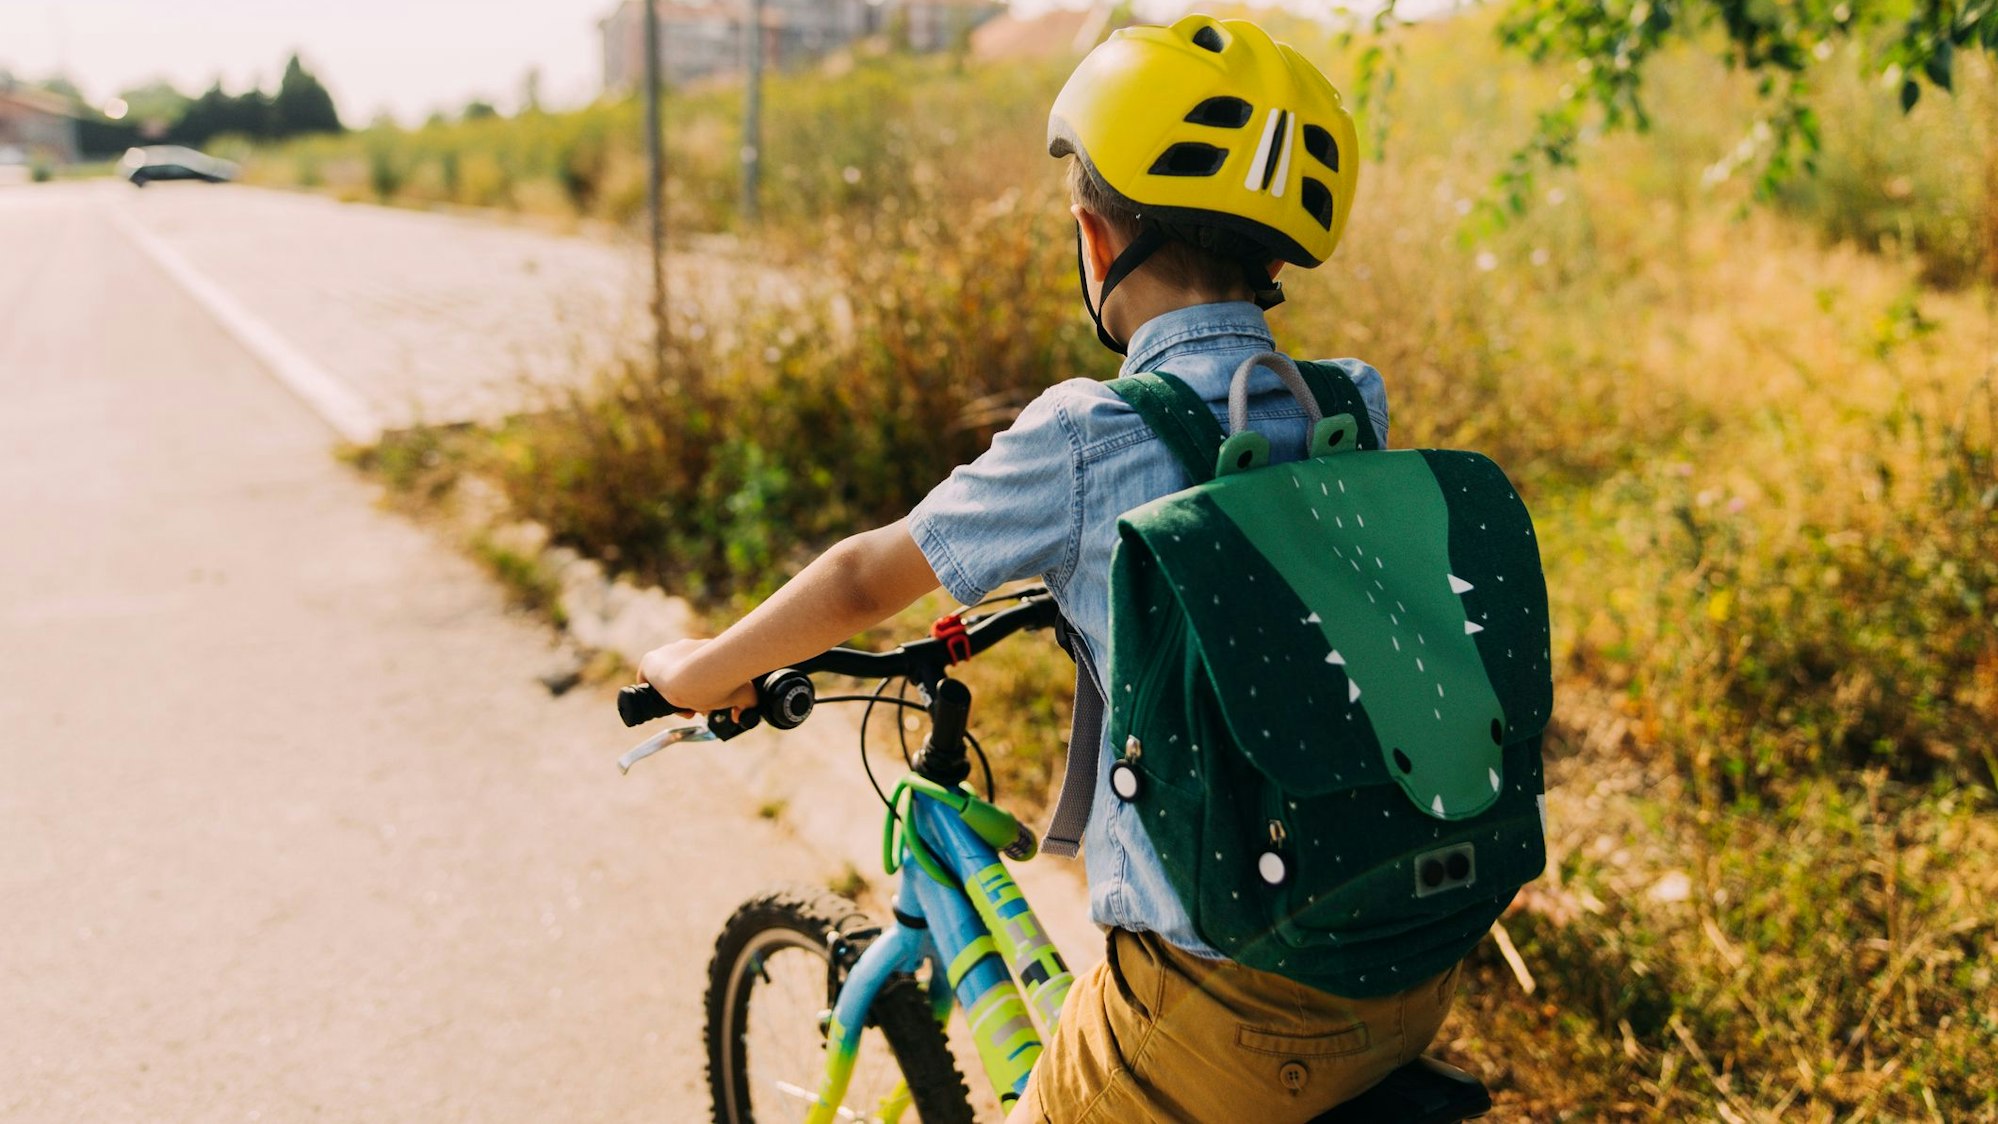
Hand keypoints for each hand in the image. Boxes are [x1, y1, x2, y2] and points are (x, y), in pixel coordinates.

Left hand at [637, 638, 757, 716]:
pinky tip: (664, 704)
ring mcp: (667, 652)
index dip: (706, 688)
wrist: (699, 676)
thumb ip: (747, 703)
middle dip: (692, 693)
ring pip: (669, 677)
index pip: (703, 669)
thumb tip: (741, 716)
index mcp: (707, 650)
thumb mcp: (743, 692)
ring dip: (676, 694)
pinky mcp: (650, 661)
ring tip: (686, 709)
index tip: (710, 701)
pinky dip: (656, 692)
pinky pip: (649, 678)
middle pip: (686, 673)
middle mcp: (686, 648)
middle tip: (699, 707)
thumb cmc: (724, 680)